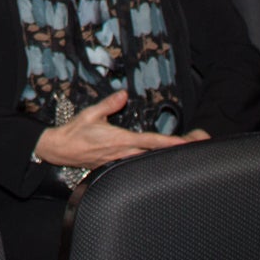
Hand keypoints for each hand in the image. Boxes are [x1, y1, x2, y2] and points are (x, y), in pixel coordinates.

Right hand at [32, 91, 188, 170]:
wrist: (61, 150)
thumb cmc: (75, 131)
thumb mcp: (91, 114)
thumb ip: (109, 104)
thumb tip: (123, 94)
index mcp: (120, 140)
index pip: (150, 142)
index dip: (169, 143)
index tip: (185, 144)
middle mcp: (123, 153)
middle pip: (155, 154)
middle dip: (176, 150)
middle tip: (198, 144)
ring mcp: (121, 161)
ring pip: (148, 160)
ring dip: (166, 155)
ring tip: (186, 149)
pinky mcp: (117, 165)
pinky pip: (138, 163)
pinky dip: (152, 159)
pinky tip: (161, 157)